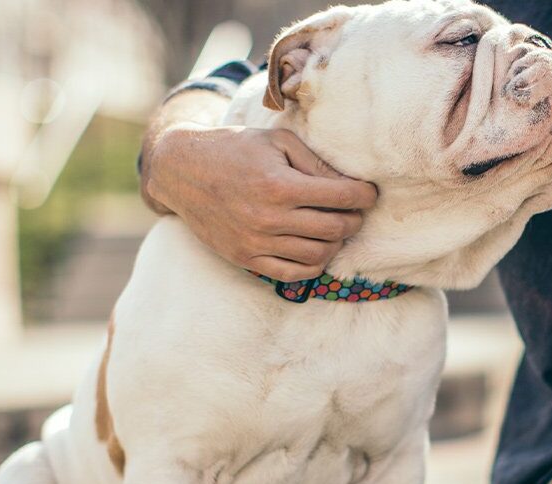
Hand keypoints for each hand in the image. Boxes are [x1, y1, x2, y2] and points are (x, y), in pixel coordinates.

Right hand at [141, 125, 377, 281]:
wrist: (182, 171)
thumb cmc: (234, 149)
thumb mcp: (277, 141)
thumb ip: (315, 162)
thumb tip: (351, 182)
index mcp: (279, 184)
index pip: (342, 197)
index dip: (365, 195)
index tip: (370, 193)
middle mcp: (268, 218)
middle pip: (335, 228)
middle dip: (355, 219)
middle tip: (355, 210)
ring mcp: (256, 242)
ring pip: (319, 254)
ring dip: (336, 243)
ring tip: (336, 227)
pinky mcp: (245, 258)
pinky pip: (292, 273)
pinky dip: (314, 265)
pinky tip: (317, 248)